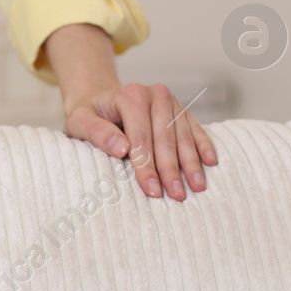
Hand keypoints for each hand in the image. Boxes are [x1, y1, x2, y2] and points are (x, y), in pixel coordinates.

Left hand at [43, 23, 216, 200]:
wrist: (101, 101)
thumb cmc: (90, 115)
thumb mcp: (80, 121)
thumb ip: (96, 133)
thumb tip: (120, 148)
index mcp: (131, 96)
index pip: (141, 138)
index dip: (147, 166)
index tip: (152, 191)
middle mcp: (155, 94)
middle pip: (165, 139)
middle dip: (171, 169)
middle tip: (177, 196)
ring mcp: (171, 101)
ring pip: (183, 136)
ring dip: (191, 163)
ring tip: (197, 188)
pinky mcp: (181, 109)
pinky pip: (196, 129)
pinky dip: (204, 146)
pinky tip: (210, 162)